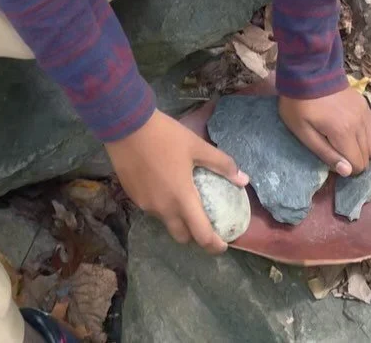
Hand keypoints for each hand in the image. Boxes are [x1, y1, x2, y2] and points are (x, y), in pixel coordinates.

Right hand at [106, 110, 247, 253]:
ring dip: (177, 218)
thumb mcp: (197, 146)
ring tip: (184, 198)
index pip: (201, 235)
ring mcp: (145, 204)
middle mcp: (163, 209)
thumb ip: (222, 164)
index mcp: (182, 199)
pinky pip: (152, 208)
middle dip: (195, 235)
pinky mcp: (132, 196)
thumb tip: (244, 180)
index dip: (214, 245)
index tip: (223, 244)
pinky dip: (162, 204)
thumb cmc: (166, 136)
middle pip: (182, 236)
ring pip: (165, 221)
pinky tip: (164, 185)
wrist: (127, 126)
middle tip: (204, 222)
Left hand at [279, 88, 370, 176]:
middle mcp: (360, 124)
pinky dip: (362, 135)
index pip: (357, 165)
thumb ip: (326, 153)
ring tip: (341, 142)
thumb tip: (347, 172)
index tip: (332, 161)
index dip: (346, 169)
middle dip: (354, 160)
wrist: (308, 72)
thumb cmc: (299, 104)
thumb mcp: (303, 132)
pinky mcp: (365, 105)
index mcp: (344, 132)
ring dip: (359, 148)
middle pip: (367, 156)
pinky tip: (348, 130)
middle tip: (336, 152)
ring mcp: (364, 113)